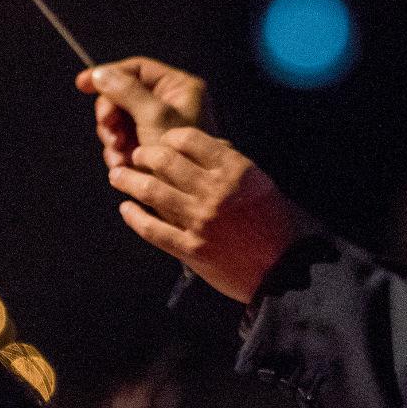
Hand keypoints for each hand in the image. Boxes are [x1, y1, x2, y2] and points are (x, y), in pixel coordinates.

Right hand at [74, 57, 208, 169]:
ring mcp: (157, 127)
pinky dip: (116, 152)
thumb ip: (127, 91)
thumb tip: (101, 74)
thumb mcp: (153, 117)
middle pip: (122, 96)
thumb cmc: (181, 156)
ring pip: (118, 120)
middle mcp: (169, 103)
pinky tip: (121, 165)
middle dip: (111, 116)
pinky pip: (121, 140)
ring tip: (118, 154)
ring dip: (112, 137)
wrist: (189, 200)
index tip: (83, 84)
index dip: (109, 75)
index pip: (137, 70)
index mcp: (179, 87)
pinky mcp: (148, 148)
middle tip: (109, 130)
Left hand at [104, 126, 310, 303]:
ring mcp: (200, 221)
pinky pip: (152, 229)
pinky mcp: (191, 249)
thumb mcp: (262, 183)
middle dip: (142, 154)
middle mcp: (214, 191)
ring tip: (117, 175)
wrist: (289, 270)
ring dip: (128, 180)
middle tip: (135, 155)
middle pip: (163, 160)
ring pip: (151, 191)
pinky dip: (134, 217)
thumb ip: (231, 167)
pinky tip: (126, 210)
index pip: (189, 139)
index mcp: (235, 169)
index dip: (169, 137)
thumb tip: (206, 149)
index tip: (163, 141)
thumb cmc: (280, 224)